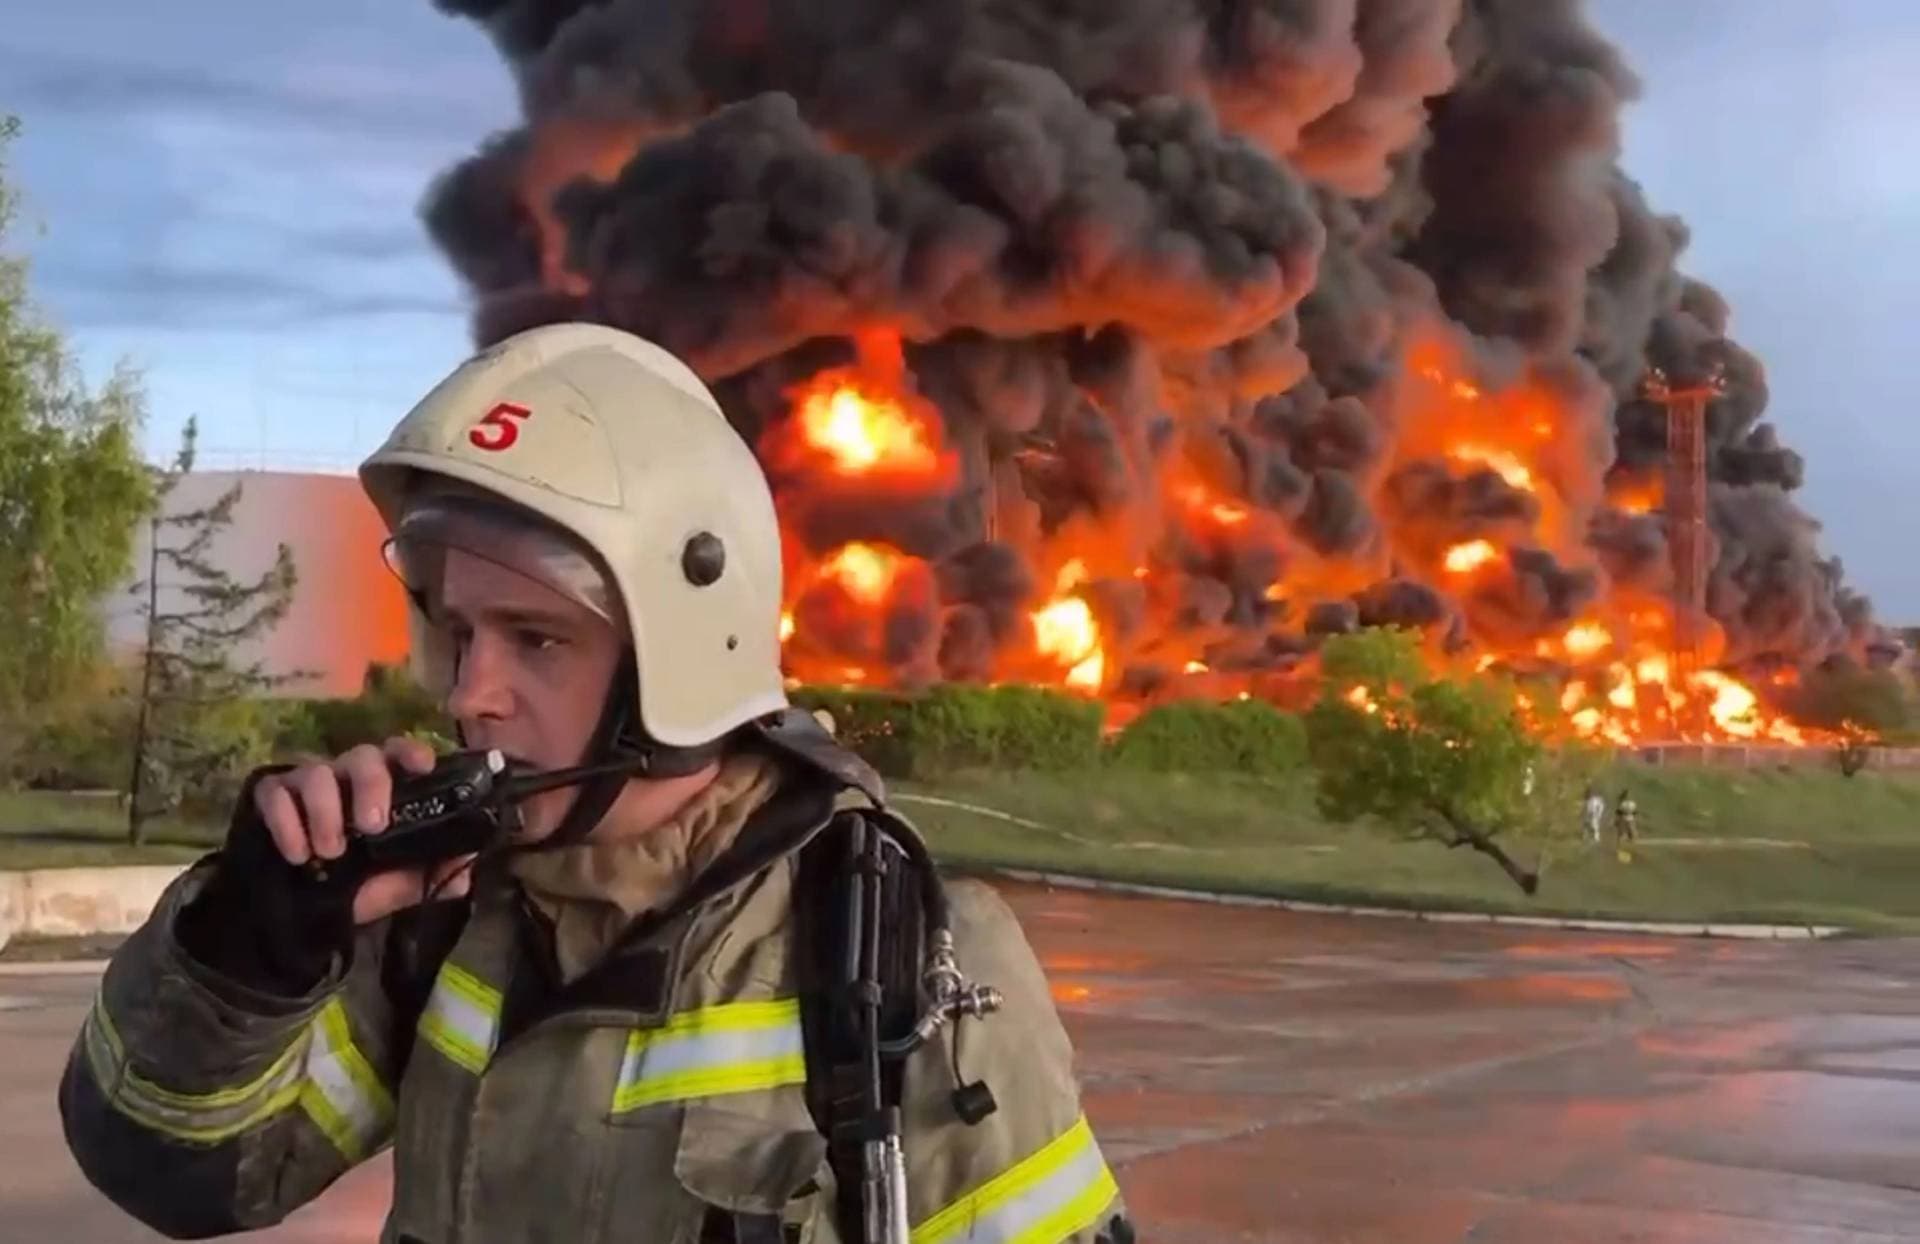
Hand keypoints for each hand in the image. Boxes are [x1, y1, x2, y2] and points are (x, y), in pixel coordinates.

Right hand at [251, 736, 475, 923]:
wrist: (294, 916)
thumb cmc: (352, 889)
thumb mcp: (394, 888)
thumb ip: (427, 876)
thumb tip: (466, 871)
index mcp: (383, 790)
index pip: (399, 752)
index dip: (411, 752)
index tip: (423, 767)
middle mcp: (347, 778)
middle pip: (361, 756)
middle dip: (370, 785)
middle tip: (372, 826)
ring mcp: (307, 784)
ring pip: (316, 773)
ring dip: (324, 812)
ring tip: (328, 853)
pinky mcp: (271, 796)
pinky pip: (274, 792)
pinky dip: (285, 822)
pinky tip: (296, 853)